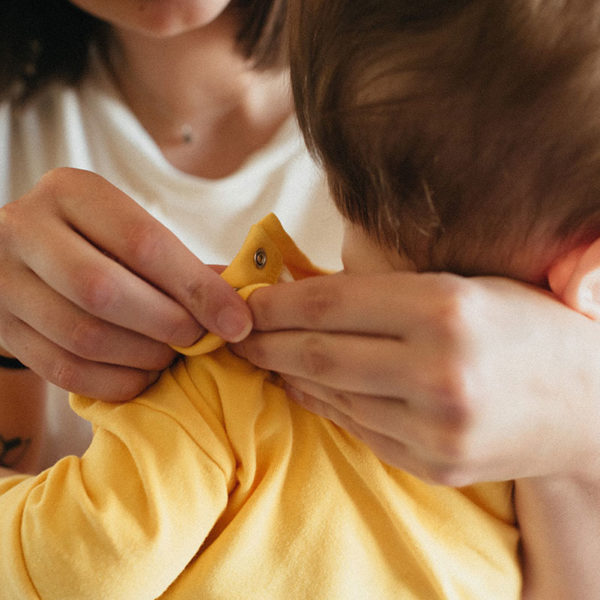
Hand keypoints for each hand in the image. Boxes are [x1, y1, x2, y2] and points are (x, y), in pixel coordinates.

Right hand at [0, 168, 251, 400]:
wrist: (17, 253)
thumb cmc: (94, 240)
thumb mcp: (130, 230)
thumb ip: (179, 263)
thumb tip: (237, 306)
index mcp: (70, 192)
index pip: (143, 243)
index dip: (197, 289)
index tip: (236, 322)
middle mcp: (25, 229)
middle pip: (105, 291)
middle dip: (167, 324)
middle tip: (198, 339)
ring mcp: (4, 281)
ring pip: (84, 336)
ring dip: (143, 356)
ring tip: (169, 355)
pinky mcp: (2, 327)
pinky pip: (64, 370)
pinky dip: (116, 381)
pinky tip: (141, 374)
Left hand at [232, 271, 599, 484]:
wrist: (586, 402)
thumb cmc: (523, 325)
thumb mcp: (461, 285)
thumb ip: (384, 292)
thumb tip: (303, 292)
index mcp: (446, 309)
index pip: (330, 303)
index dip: (276, 301)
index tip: (246, 300)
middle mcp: (439, 373)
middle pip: (319, 352)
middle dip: (266, 340)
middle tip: (236, 332)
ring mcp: (436, 429)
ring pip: (332, 394)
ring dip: (287, 372)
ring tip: (263, 355)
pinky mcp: (434, 465)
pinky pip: (357, 428)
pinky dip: (322, 402)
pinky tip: (304, 384)